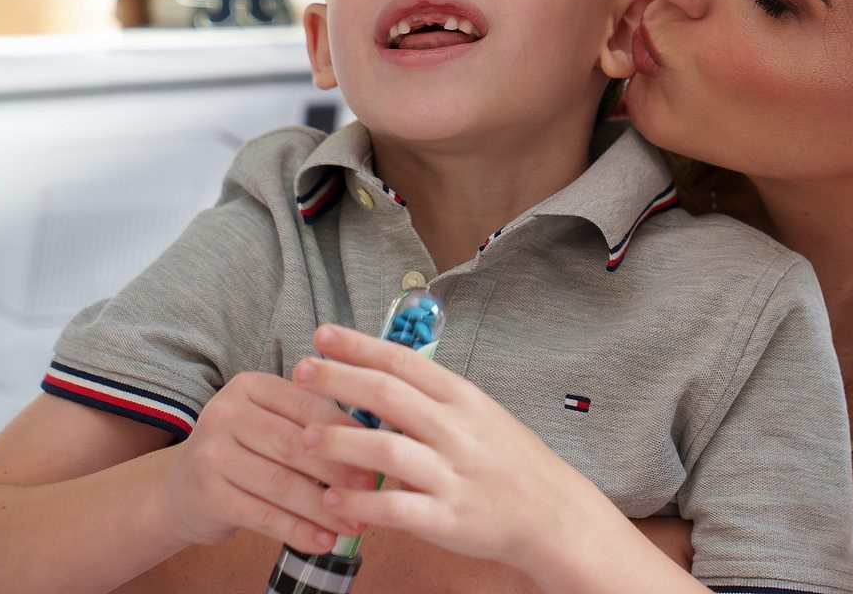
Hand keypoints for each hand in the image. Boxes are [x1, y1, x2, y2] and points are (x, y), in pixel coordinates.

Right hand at [156, 370, 364, 556]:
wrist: (179, 490)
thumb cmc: (244, 452)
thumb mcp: (270, 422)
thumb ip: (312, 423)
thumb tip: (376, 441)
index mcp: (251, 387)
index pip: (308, 405)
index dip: (346, 430)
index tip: (381, 450)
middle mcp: (226, 414)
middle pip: (295, 444)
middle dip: (339, 470)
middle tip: (374, 489)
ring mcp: (212, 455)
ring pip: (281, 483)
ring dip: (323, 508)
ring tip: (355, 523)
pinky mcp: (208, 496)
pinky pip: (263, 515)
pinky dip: (298, 531)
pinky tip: (323, 541)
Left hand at [292, 324, 624, 580]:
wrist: (552, 513)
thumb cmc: (511, 461)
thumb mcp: (481, 413)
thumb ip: (435, 398)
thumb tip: (384, 374)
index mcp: (462, 398)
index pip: (403, 362)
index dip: (359, 346)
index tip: (322, 335)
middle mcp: (455, 430)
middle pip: (388, 395)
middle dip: (338, 380)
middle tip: (300, 371)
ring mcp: (451, 474)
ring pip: (387, 450)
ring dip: (341, 442)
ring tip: (306, 438)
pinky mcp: (446, 517)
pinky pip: (395, 508)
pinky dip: (360, 503)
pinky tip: (332, 499)